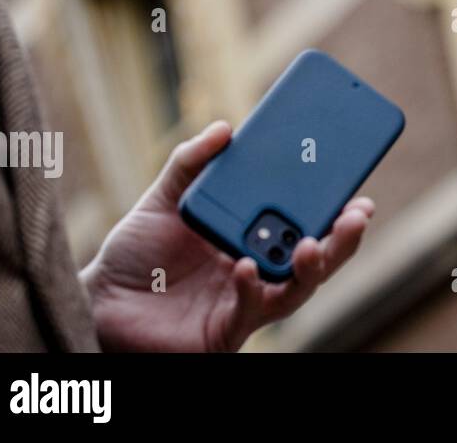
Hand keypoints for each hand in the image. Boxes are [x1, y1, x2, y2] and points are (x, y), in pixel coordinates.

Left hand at [79, 120, 372, 351]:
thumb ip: (191, 163)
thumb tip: (224, 128)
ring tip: (313, 243)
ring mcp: (247, 300)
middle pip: (316, 255)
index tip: (358, 190)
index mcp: (253, 236)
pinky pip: (252, 309)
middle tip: (357, 214)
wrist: (98, 301)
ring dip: (314, 266)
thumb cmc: (135, 256)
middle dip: (343, 238)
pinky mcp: (227, 329)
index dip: (335, 209)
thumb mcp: (163, 199)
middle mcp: (259, 268)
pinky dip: (254, 287)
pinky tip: (246, 267)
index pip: (304, 221)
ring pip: (298, 288)